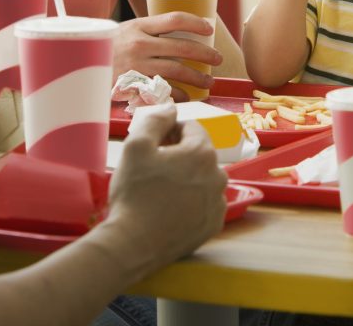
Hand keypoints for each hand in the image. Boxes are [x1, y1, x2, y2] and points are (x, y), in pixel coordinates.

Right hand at [107, 104, 227, 269]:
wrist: (133, 244)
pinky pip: (204, 203)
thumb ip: (156, 120)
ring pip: (203, 179)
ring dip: (186, 178)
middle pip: (198, 154)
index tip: (153, 145)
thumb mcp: (136, 146)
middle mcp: (219, 175)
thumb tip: (171, 108)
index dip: (169, 132)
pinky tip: (170, 208)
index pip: (190, 128)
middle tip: (154, 168)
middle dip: (179, 155)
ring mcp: (218, 202)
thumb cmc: (134, 193)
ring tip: (160, 191)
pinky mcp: (214, 225)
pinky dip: (191, 202)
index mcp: (202, 153)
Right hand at [114, 13, 222, 101]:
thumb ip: (149, 31)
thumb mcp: (125, 31)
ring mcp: (137, 65)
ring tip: (208, 82)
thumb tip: (183, 32)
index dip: (196, 23)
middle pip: (182, 47)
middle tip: (217, 59)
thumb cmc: (108, 48)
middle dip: (205, 54)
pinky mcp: (134, 85)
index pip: (175, 19)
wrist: (78, 65)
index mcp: (139, 25)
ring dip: (198, 78)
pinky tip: (187, 96)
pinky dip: (179, 95)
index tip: (209, 29)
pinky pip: (164, 90)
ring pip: (177, 71)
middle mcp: (139, 44)